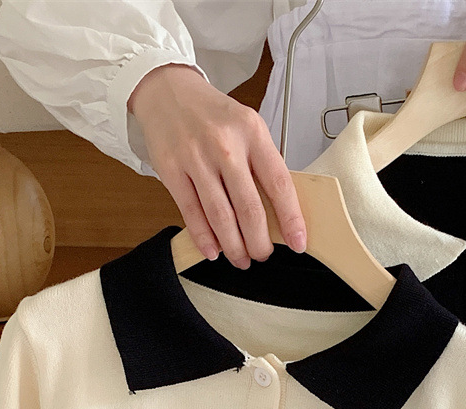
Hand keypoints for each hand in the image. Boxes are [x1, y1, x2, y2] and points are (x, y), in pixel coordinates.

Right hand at [128, 63, 306, 269]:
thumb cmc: (213, 115)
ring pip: (220, 215)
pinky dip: (204, 237)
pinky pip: (191, 212)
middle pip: (249, 207)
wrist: (167, 91)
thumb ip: (261, 163)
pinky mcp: (172, 171)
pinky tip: (214, 251)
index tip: (298, 242)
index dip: (291, 218)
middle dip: (259, 241)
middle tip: (264, 255)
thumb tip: (278, 211)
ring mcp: (196, 159)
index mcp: (252, 133)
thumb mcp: (247, 127)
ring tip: (241, 259)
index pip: (279, 183)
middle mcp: (225, 146)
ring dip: (234, 246)